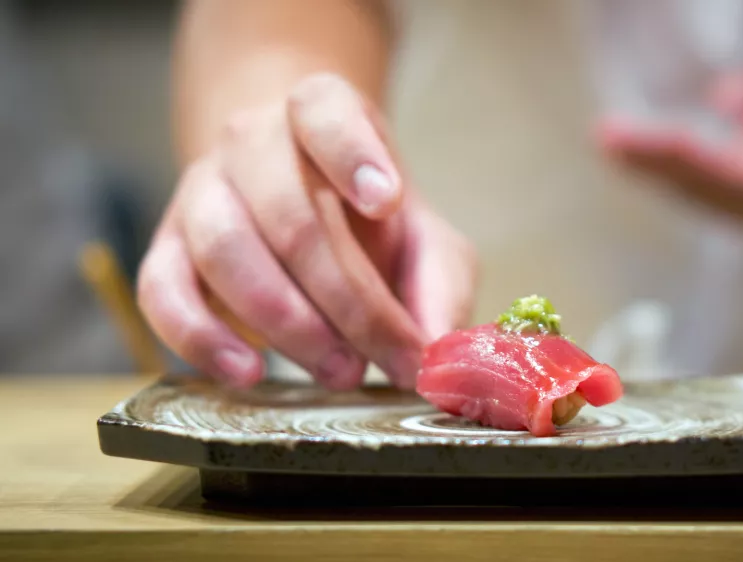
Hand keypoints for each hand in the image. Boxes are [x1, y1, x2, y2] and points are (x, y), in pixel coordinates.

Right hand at [138, 73, 476, 389]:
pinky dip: (200, 338)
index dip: (353, 153)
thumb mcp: (426, 241)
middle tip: (382, 356)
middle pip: (288, 212)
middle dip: (344, 298)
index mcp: (321, 115)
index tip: (389, 202)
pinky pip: (161, 290)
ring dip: (286, 324)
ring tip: (339, 371)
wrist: (297, 203)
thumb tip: (437, 355)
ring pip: (225, 250)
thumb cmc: (370, 224)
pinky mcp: (165, 249)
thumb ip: (440, 289)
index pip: (324, 110)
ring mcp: (200, 192)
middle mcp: (252, 142)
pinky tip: (247, 372)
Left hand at [601, 55, 742, 221]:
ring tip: (606, 137)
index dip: (690, 158)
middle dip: (653, 162)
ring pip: (687, 191)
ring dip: (643, 165)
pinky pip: (685, 186)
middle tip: (607, 137)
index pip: (732, 176)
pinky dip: (652, 166)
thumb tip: (720, 100)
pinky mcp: (726, 207)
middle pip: (700, 187)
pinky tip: (619, 146)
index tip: (659, 137)